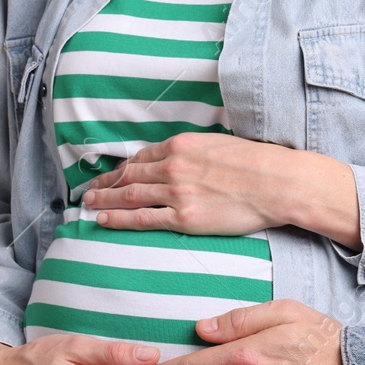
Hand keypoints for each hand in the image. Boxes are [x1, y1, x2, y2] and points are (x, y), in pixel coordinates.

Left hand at [81, 133, 360, 246]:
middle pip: (129, 175)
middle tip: (89, 190)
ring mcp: (176, 192)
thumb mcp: (219, 145)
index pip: (142, 157)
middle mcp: (173, 166)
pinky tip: (103, 219)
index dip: (122, 167)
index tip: (112, 173)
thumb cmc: (256, 163)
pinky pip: (142, 218)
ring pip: (129, 195)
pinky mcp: (184, 217)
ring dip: (105, 199)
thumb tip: (185, 158)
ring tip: (88, 204)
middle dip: (106, 182)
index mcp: (182, 145)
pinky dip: (118, 218)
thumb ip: (196, 152)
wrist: (276, 182)